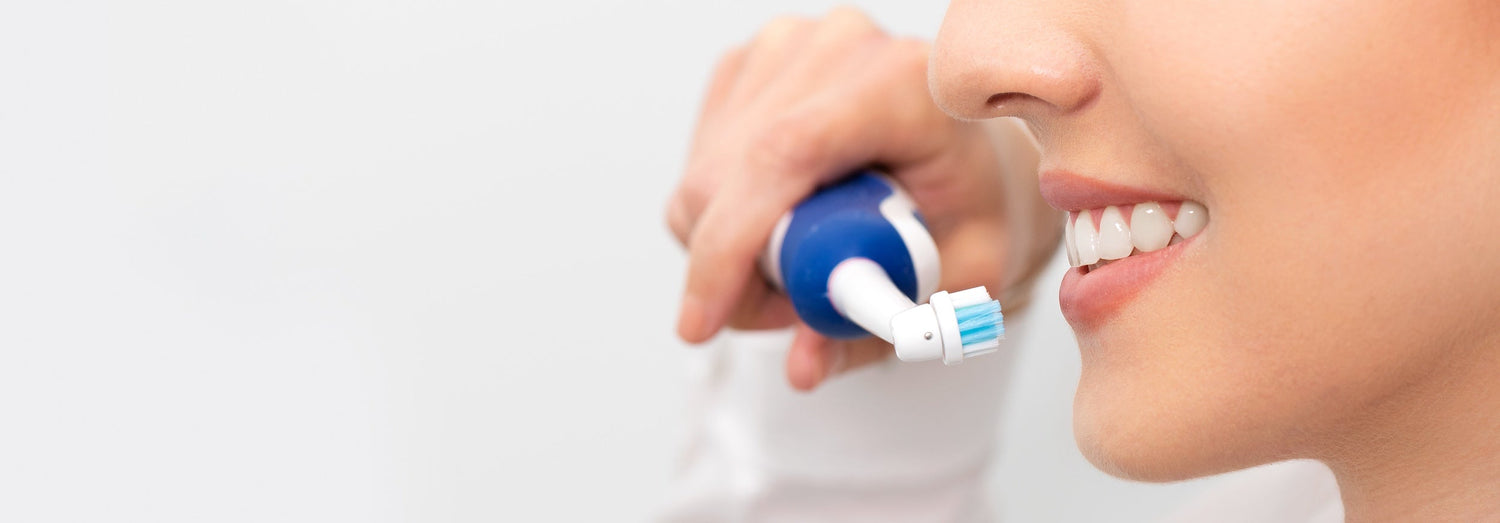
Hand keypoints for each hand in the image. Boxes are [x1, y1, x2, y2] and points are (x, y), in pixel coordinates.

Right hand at [667, 8, 1050, 390]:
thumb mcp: (961, 279)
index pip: (783, 155)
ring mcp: (790, 47)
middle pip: (729, 174)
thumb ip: (887, 325)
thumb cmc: (974, 204)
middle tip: (785, 313)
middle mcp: (841, 49)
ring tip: (805, 259)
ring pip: (703, 177)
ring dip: (729, 248)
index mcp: (904, 85)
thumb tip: (804, 367)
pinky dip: (724, 216)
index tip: (704, 322)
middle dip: (732, 269)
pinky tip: (784, 216)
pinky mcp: (753, 63)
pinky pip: (700, 163)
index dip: (731, 244)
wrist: (971, 154)